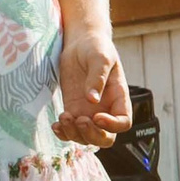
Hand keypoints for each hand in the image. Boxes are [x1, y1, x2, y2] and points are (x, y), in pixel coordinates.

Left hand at [54, 32, 132, 146]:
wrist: (80, 43)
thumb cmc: (96, 47)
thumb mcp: (100, 58)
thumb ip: (98, 78)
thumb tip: (92, 99)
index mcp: (119, 98)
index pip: (123, 122)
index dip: (112, 125)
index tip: (97, 116)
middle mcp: (106, 109)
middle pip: (105, 138)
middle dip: (92, 135)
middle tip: (80, 120)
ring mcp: (89, 112)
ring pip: (86, 137)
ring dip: (74, 133)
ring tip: (64, 116)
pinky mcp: (74, 109)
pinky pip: (70, 130)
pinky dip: (63, 133)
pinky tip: (56, 125)